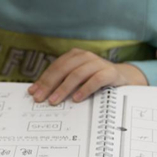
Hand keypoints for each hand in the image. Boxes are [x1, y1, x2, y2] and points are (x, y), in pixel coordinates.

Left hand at [28, 48, 147, 104]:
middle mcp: (85, 56)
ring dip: (64, 88)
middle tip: (40, 98)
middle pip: (63, 69)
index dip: (43, 79)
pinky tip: (77, 98)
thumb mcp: (78, 78)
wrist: (124, 78)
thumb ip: (62, 82)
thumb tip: (40, 92)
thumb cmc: (96, 79)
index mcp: (75, 56)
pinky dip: (85, 89)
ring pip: (77, 74)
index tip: (33, 92)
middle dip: (50, 84)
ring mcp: (99, 63)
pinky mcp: (110, 72)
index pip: (55, 67)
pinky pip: (96, 80)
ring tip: (55, 101)